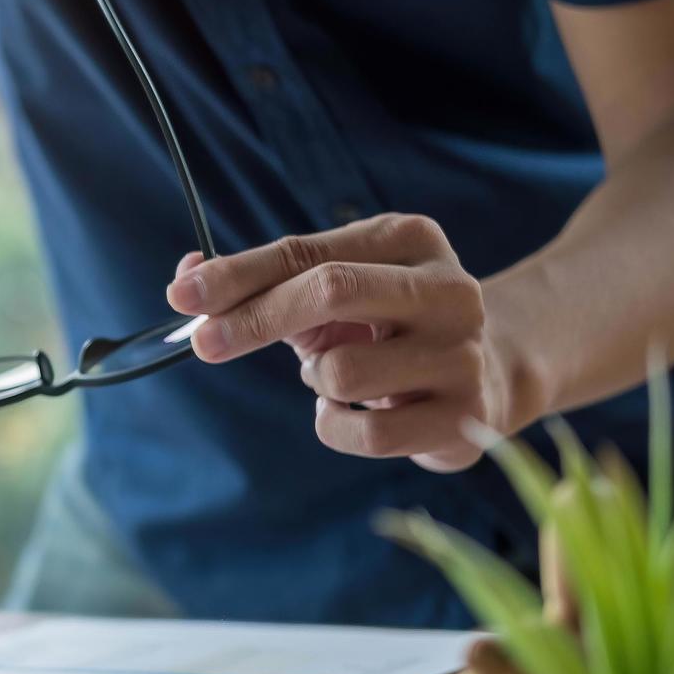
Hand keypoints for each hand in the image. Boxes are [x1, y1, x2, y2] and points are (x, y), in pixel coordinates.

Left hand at [165, 213, 528, 472]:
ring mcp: (462, 354)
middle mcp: (449, 289)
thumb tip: (185, 280)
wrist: (490, 375)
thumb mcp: (335, 291)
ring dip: (318, 381)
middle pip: (330, 290)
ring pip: (342, 372)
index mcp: (411, 240)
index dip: (237, 275)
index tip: (182, 295)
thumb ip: (264, 282)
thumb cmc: (387, 325)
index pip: (305, 253)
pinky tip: (358, 413)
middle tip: (205, 343)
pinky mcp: (465, 418)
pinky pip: (364, 434)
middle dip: (255, 319)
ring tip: (341, 378)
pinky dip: (337, 426)